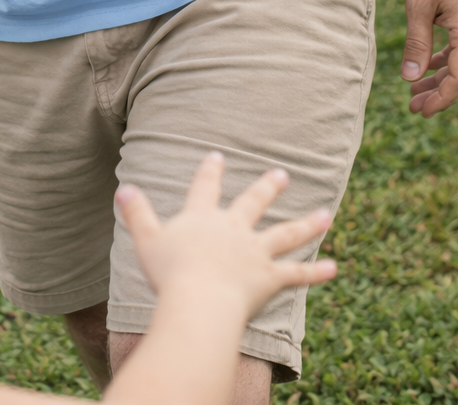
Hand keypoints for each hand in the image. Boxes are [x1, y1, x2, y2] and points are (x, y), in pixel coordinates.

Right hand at [115, 153, 335, 323]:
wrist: (199, 301)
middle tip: (283, 174)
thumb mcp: (146, 240)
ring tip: (326, 215)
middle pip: (253, 202)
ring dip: (307, 224)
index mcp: (203, 218)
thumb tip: (123, 188)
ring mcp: (255, 252)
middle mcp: (233, 229)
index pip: (206, 187)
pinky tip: (335, 268)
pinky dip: (316, 272)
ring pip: (285, 233)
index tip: (218, 156)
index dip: (211, 171)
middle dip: (268, 188)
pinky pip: (296, 274)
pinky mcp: (270, 278)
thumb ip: (136, 213)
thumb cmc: (170, 274)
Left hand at [401, 0, 457, 115]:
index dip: (441, 98)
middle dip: (440, 93)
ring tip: (415, 91)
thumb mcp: (417, 5)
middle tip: (413, 107)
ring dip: (441, 78)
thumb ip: (415, 44)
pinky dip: (446, 60)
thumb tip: (409, 79)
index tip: (421, 111)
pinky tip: (427, 66)